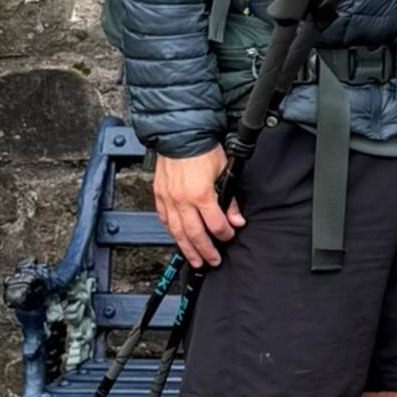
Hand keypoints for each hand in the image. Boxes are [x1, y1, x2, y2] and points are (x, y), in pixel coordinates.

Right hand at [153, 146, 241, 267]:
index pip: (215, 224)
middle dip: (205, 251)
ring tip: (195, 260)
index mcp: (201, 194)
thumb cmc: (203, 150)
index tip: (229, 236)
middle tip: (212, 261)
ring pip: (177, 231)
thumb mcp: (224, 172)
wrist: (180, 135)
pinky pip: (164, 219)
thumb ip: (229, 200)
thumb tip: (237, 220)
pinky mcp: (159, 195)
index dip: (224, 234)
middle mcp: (182, 200)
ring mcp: (168, 199)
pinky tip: (177, 239)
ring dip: (186, 248)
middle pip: (194, 234)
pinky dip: (171, 231)